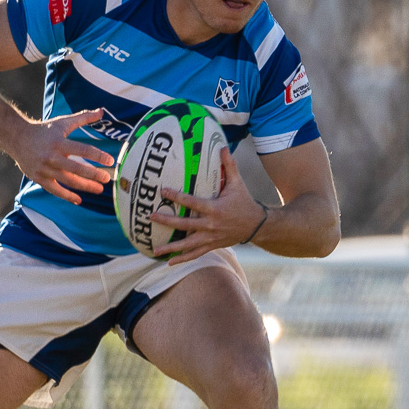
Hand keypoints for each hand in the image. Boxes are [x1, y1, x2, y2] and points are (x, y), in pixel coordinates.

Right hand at [9, 110, 114, 203]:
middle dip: (93, 175)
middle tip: (106, 178)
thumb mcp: (62, 122)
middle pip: (76, 168)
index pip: (82, 150)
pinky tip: (79, 200)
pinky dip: (67, 196)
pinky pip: (55, 190)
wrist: (16, 138)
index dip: (97, 156)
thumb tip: (102, 111)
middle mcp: (52, 157)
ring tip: (99, 189)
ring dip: (85, 186)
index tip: (110, 161)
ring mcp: (45, 169)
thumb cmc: (43, 130)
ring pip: (67, 181)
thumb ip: (83, 118)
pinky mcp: (39, 178)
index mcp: (59, 142)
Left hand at [149, 147, 264, 263]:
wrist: (256, 225)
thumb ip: (229, 166)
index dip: (177, 197)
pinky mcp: (212, 245)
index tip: (163, 191)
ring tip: (155, 249)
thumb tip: (224, 146)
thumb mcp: (238, 183)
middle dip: (167, 221)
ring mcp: (210, 237)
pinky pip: (195, 254)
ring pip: (188, 244)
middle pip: (185, 224)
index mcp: (215, 208)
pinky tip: (169, 262)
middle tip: (151, 216)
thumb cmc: (244, 202)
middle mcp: (211, 225)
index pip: (192, 202)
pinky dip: (183, 258)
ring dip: (171, 247)